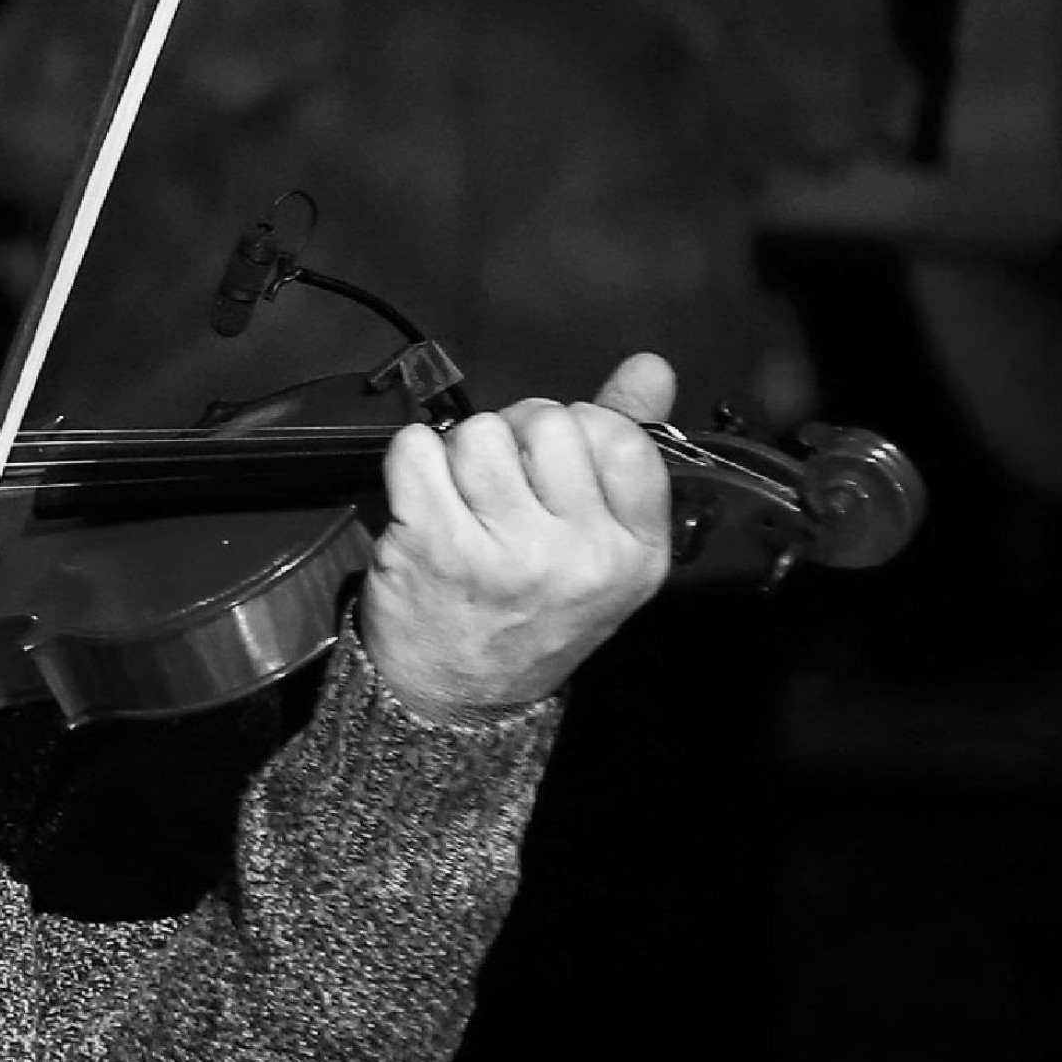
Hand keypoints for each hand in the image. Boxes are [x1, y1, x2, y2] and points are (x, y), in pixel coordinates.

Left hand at [361, 354, 676, 720]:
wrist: (458, 696)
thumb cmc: (530, 610)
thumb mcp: (600, 547)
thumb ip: (626, 448)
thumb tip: (650, 365)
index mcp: (635, 553)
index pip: (619, 435)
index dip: (577, 429)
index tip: (553, 466)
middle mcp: (579, 556)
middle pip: (547, 420)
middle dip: (516, 437)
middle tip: (500, 488)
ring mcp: (505, 553)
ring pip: (480, 431)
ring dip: (461, 452)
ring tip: (463, 501)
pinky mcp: (434, 546)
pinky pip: (417, 448)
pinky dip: (411, 459)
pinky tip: (422, 499)